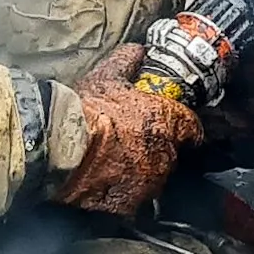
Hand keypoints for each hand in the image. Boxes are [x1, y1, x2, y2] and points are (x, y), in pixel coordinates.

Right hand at [50, 44, 203, 215]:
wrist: (61, 148)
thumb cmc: (85, 111)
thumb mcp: (106, 77)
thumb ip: (127, 61)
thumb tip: (138, 49)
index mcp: (164, 120)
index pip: (192, 127)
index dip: (185, 128)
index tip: (181, 131)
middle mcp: (164, 152)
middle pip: (172, 154)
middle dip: (158, 150)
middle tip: (133, 145)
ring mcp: (151, 180)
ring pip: (156, 178)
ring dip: (143, 173)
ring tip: (117, 166)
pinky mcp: (133, 203)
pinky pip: (137, 201)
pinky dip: (127, 195)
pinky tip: (109, 186)